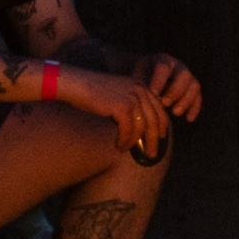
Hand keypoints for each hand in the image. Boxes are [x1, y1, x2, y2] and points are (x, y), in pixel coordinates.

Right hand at [60, 66, 175, 156]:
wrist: (76, 83)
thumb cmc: (93, 92)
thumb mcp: (119, 94)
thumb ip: (132, 104)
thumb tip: (142, 126)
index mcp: (141, 86)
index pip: (159, 109)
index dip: (162, 126)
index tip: (161, 138)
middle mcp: (140, 90)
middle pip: (154, 120)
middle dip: (154, 139)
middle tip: (152, 154)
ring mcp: (132, 97)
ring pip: (142, 127)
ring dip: (134, 142)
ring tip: (125, 149)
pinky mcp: (122, 106)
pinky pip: (128, 130)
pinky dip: (124, 141)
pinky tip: (119, 146)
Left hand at [134, 52, 203, 120]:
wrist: (146, 76)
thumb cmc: (140, 77)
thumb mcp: (137, 77)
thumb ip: (141, 86)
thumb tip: (147, 98)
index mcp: (163, 60)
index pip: (164, 68)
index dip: (159, 81)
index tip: (153, 94)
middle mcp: (178, 66)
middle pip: (184, 75)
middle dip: (175, 91)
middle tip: (165, 104)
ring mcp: (188, 76)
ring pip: (194, 86)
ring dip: (186, 100)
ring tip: (175, 113)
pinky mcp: (192, 88)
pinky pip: (198, 97)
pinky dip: (194, 108)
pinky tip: (189, 119)